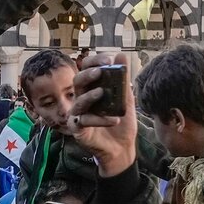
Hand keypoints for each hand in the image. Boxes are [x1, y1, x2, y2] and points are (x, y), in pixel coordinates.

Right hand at [69, 54, 138, 178]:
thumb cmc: (121, 124)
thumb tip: (122, 54)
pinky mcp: (78, 129)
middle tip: (102, 70)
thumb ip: (123, 79)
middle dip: (88, 74)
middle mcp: (82, 99)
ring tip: (102, 93)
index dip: (95, 61)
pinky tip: (113, 119)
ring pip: (78, 100)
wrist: (122, 149)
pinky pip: (84, 121)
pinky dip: (99, 119)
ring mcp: (78, 114)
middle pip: (77, 81)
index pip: (87, 69)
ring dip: (89, 96)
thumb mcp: (126, 99)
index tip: (109, 59)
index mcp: (92, 88)